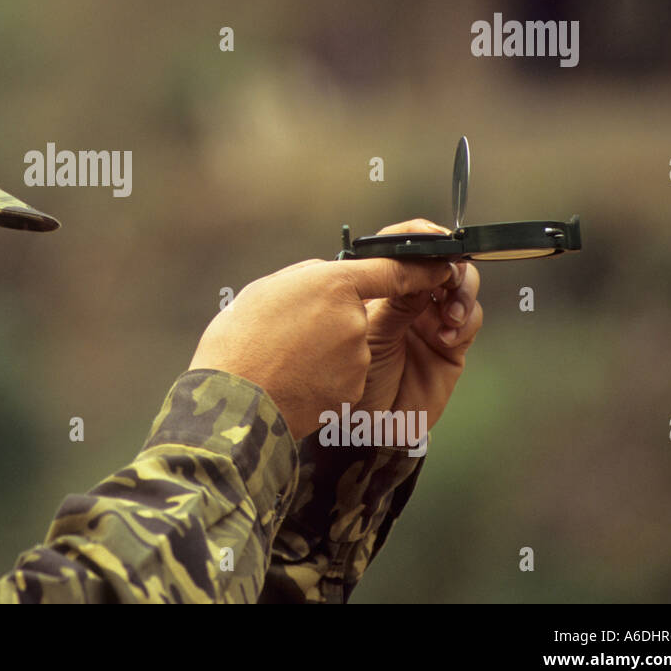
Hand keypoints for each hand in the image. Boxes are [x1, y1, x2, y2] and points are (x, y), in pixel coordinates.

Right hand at [188, 255, 462, 439]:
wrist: (234, 404)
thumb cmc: (239, 342)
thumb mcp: (267, 292)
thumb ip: (308, 279)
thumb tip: (327, 278)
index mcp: (333, 284)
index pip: (393, 269)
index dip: (418, 268)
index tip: (436, 267)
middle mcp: (354, 318)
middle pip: (360, 313)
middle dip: (336, 322)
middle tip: (296, 335)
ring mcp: (356, 357)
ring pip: (351, 348)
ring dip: (327, 352)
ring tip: (286, 362)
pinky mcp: (354, 390)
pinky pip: (345, 376)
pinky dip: (325, 378)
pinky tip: (295, 383)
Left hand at [354, 218, 482, 430]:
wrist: (370, 430)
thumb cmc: (355, 381)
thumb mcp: (370, 332)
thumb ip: (398, 300)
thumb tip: (426, 267)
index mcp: (381, 288)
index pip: (402, 249)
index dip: (420, 238)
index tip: (436, 240)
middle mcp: (408, 299)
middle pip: (440, 263)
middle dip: (449, 264)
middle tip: (447, 275)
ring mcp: (432, 320)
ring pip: (461, 286)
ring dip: (461, 291)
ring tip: (450, 313)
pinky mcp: (452, 345)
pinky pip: (470, 320)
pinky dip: (465, 320)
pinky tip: (447, 336)